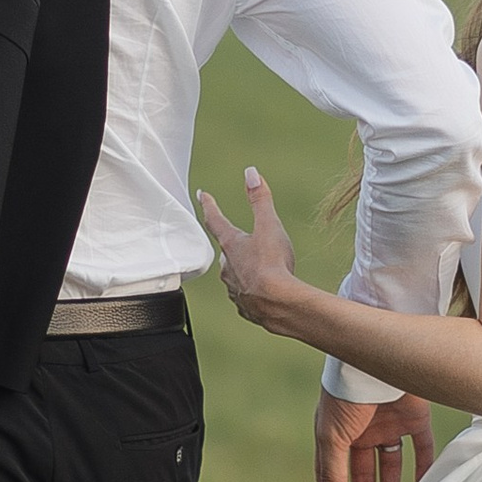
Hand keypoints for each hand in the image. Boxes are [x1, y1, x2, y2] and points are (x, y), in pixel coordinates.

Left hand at [197, 168, 299, 329]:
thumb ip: (260, 199)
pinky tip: (264, 293)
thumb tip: (251, 173)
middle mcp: (227, 268)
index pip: (215, 220)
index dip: (209, 205)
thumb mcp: (269, 225)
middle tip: (242, 242)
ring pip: (235, 276)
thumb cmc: (273, 264)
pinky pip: (246, 297)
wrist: (279, 304)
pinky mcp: (245, 308)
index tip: (202, 195)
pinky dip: (253, 292)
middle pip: (226, 252)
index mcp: (231, 245)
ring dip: (245, 270)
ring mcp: (234, 289)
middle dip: (233, 246)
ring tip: (261, 270)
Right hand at [315, 389, 432, 481]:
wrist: (379, 356)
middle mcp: (363, 429)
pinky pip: (421, 448)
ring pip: (391, 463)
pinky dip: (422, 468)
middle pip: (364, 472)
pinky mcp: (415, 416)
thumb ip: (331, 472)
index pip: (334, 471)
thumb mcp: (333, 436)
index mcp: (338, 432)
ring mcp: (389, 422)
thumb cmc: (347, 394)